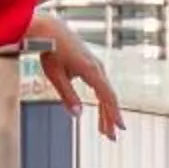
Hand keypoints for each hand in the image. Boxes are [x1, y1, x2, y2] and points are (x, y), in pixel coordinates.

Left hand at [36, 14, 123, 138]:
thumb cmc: (51, 51)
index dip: (114, 114)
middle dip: (110, 118)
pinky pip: (100, 87)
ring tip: (104, 130)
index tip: (118, 129)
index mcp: (91, 70)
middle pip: (108, 97)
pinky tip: (100, 113)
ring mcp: (96, 66)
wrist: (50, 29)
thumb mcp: (55, 75)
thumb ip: (67, 95)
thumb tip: (78, 114)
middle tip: (111, 137)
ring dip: (106, 112)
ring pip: (105, 93)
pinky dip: (101, 101)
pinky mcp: (91, 65)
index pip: (107, 96)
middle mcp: (98, 68)